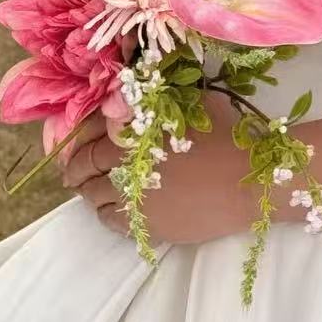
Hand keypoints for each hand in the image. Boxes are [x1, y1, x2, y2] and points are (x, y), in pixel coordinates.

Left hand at [60, 88, 262, 245]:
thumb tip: (130, 95)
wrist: (250, 179)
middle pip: (87, 169)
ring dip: (88, 192)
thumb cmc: (223, 133)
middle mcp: (124, 167)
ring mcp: (135, 199)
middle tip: (71, 172)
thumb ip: (153, 100)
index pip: (89, 139)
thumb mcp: (188, 102)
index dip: (78, 142)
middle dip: (76, 170)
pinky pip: (114, 223)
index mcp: (130, 134)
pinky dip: (105, 215)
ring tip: (87, 190)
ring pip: (96, 197)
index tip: (72, 146)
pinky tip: (107, 211)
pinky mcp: (149, 226)